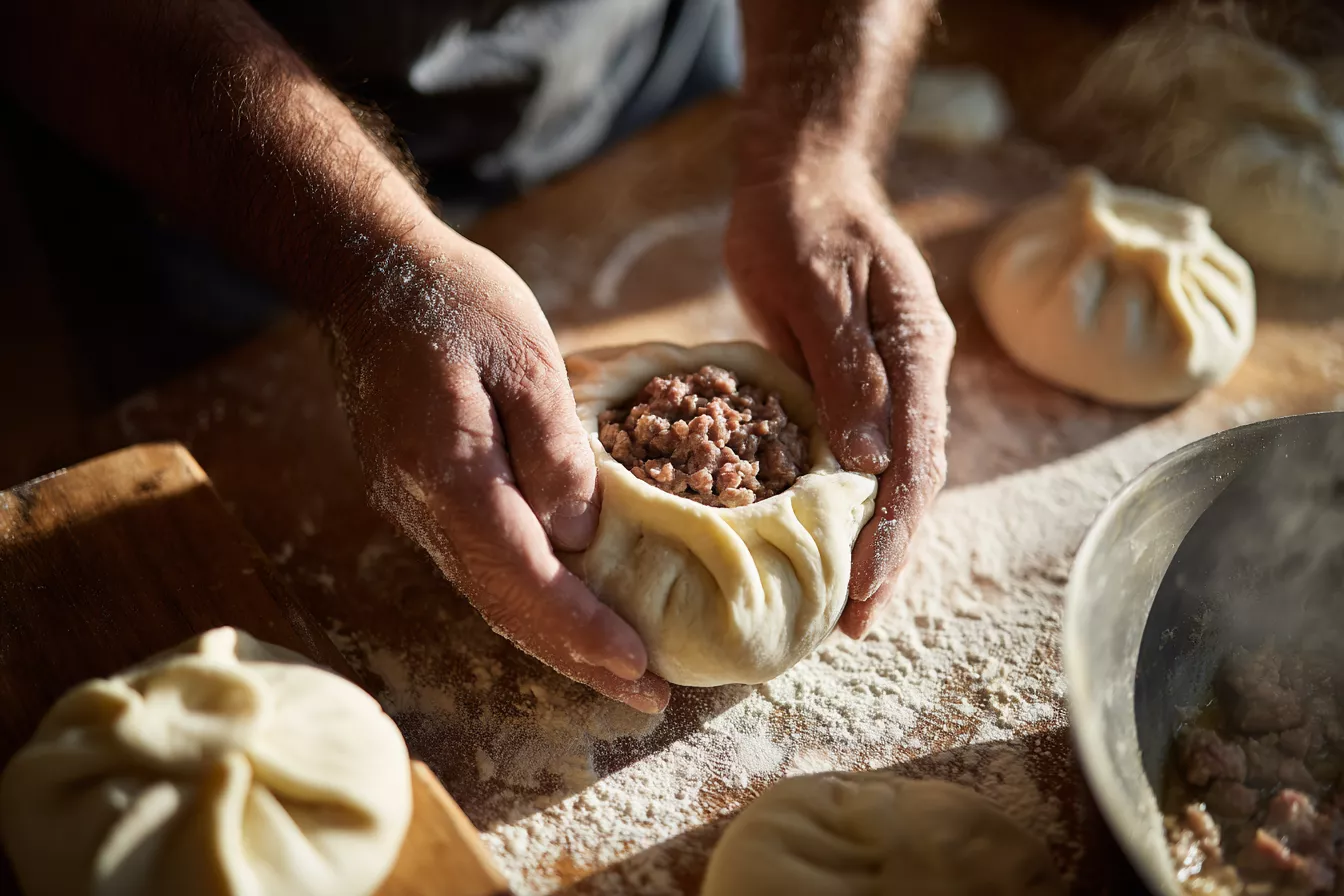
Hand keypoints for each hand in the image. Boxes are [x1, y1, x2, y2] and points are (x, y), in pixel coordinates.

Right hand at [328, 226, 669, 712]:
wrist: (369, 273)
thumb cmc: (456, 299)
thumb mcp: (526, 355)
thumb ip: (555, 448)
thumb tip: (581, 536)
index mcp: (448, 471)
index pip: (523, 575)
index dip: (582, 627)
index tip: (639, 666)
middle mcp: (420, 507)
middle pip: (504, 606)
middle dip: (578, 658)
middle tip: (647, 697)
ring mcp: (411, 508)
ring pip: (488, 597)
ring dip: (554, 641)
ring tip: (620, 672)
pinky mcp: (417, 499)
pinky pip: (476, 569)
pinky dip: (527, 603)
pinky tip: (567, 616)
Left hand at [725, 151, 953, 636]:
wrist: (802, 179)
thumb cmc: (803, 222)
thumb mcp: (816, 288)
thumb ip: (847, 370)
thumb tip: (871, 462)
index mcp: (916, 355)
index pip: (914, 464)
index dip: (892, 534)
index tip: (865, 591)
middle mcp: (914, 377)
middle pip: (913, 485)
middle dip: (889, 557)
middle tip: (856, 625)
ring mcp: (890, 384)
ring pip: (892, 479)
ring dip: (873, 541)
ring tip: (847, 606)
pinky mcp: (856, 386)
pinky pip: (860, 457)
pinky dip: (848, 505)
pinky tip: (828, 544)